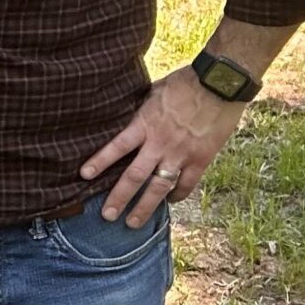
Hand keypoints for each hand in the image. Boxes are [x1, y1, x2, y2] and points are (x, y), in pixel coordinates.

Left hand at [81, 67, 247, 226]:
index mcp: (145, 124)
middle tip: (107, 215)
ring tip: (133, 223)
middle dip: (119, 198)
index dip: (99, 161)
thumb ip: (140, 108)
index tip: (84, 175)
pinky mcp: (201, 159)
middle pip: (135, 176)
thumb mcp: (154, 90)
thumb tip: (124, 112)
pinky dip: (177, 195)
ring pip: (159, 188)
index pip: (117, 146)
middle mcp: (160, 143)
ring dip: (145, 207)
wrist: (221, 83)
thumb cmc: (186, 81)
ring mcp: (181, 154)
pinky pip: (186, 184)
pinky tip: (169, 202)